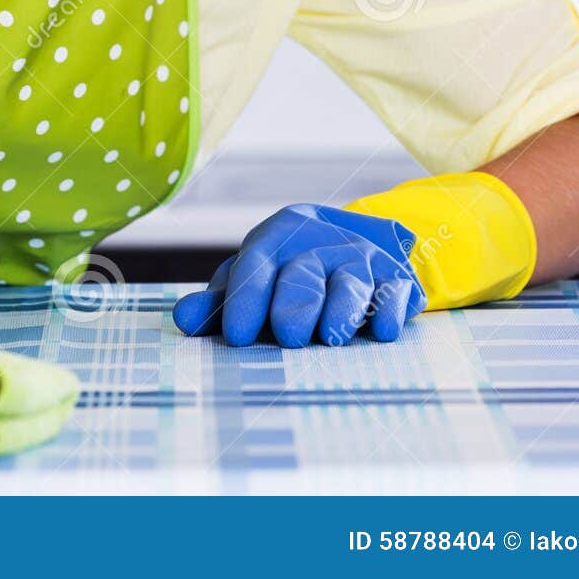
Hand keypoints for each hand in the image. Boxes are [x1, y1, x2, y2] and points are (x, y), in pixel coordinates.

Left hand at [172, 202, 427, 346]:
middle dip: (294, 305)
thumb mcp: (249, 284)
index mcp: (275, 242)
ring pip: (350, 281)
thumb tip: (183, 319)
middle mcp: (317, 246)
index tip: (235, 336)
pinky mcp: (393, 277)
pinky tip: (384, 331)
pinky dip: (391, 308)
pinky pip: (395, 289)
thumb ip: (217, 304)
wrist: (343, 244)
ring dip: (343, 307)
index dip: (244, 300)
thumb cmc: (283, 276)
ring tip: (332, 336)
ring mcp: (358, 259)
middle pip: (303, 275)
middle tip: (288, 336)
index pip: (254, 266)